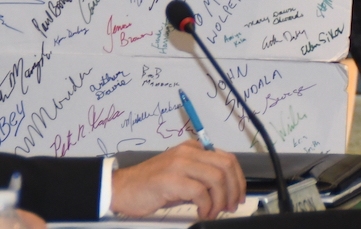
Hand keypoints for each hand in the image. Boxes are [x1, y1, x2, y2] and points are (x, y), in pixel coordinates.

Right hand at [110, 140, 246, 219]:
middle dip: (234, 189)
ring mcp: (179, 164)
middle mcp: (187, 152)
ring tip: (214, 211)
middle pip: (226, 165)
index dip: (238, 179)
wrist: (122, 188)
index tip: (238, 195)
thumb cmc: (150, 186)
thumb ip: (200, 177)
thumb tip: (224, 191)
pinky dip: (206, 205)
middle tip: (230, 206)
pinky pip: (200, 192)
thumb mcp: (180, 176)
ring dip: (220, 200)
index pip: (226, 158)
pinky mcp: (170, 179)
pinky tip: (202, 212)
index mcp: (192, 149)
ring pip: (217, 178)